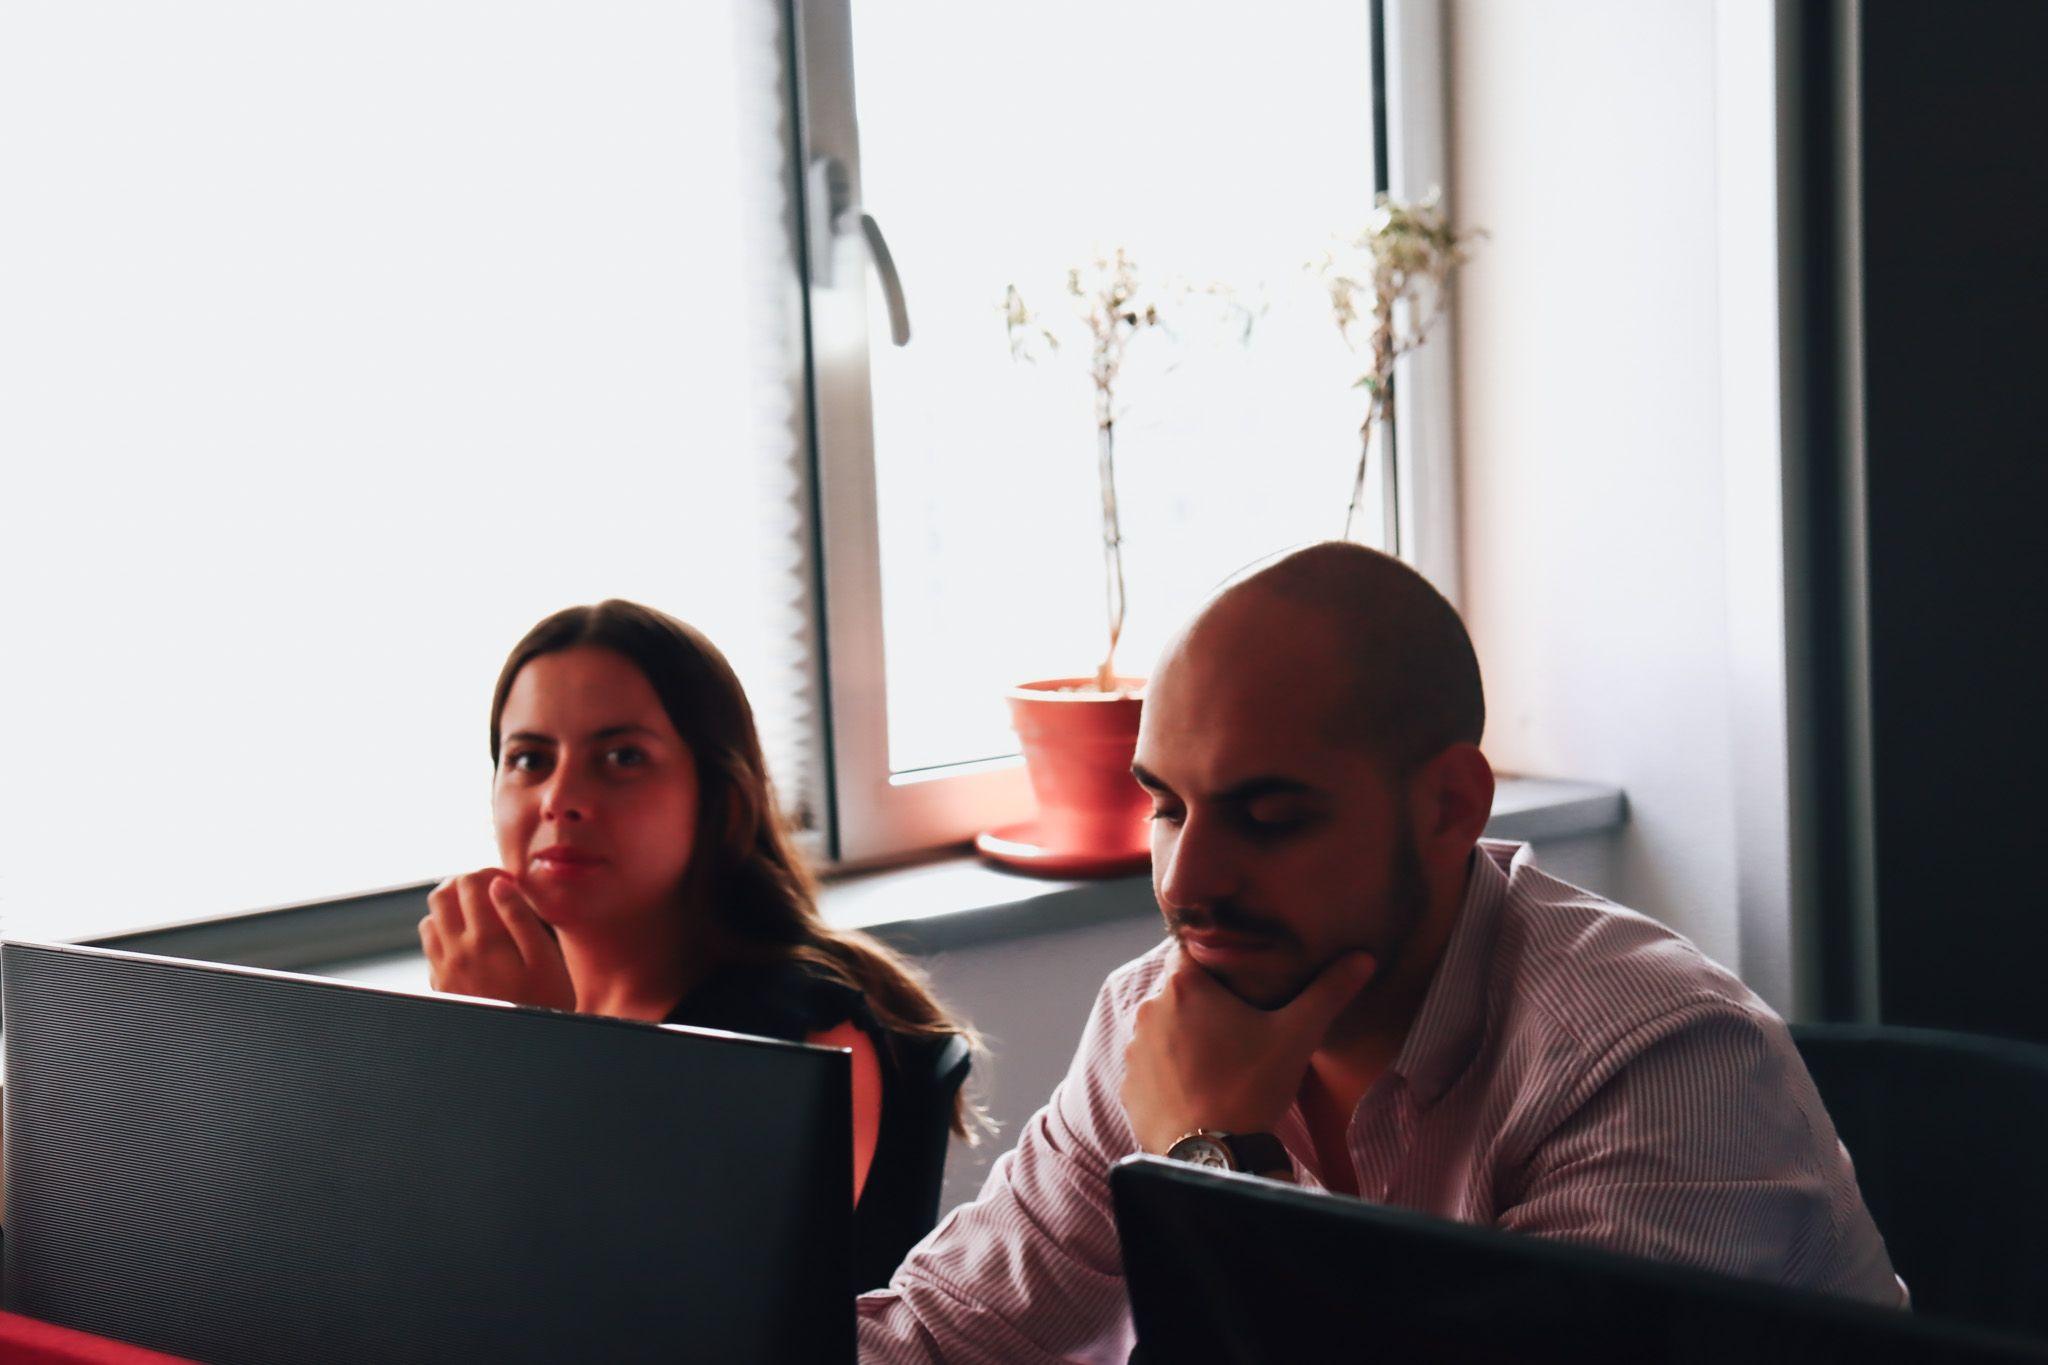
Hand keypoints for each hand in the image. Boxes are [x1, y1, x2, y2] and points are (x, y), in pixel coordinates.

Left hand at [419, 869, 575, 1011]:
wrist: (524, 1048)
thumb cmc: (544, 1001)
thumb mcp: (544, 956)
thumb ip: (519, 916)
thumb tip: (498, 883)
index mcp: (484, 939)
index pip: (468, 884)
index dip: (487, 873)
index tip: (507, 883)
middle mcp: (455, 952)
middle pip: (440, 896)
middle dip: (463, 885)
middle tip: (489, 892)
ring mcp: (443, 970)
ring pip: (430, 921)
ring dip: (451, 910)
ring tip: (478, 917)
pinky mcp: (441, 987)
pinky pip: (430, 949)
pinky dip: (444, 936)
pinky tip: (470, 945)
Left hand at [1119, 947, 1377, 1155]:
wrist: (1214, 1157)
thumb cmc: (1252, 1088)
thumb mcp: (1297, 1035)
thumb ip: (1329, 991)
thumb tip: (1363, 958)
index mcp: (1183, 986)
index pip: (1192, 948)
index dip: (1216, 957)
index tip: (1239, 975)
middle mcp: (1148, 1009)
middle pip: (1179, 988)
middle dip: (1205, 999)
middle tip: (1240, 1020)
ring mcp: (1134, 1048)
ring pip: (1163, 1025)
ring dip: (1185, 1033)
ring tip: (1222, 1056)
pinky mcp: (1128, 1083)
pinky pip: (1152, 1062)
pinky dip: (1171, 1067)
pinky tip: (1201, 1084)